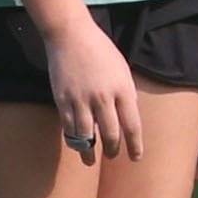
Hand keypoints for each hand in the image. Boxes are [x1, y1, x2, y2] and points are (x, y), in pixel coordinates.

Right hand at [43, 16, 143, 164]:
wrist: (72, 37)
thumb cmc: (102, 52)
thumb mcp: (123, 71)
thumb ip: (126, 95)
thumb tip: (126, 119)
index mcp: (123, 89)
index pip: (132, 125)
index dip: (135, 145)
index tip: (136, 158)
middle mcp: (103, 97)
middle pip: (110, 134)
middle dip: (113, 150)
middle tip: (114, 156)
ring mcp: (81, 100)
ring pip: (86, 135)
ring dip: (89, 151)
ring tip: (91, 160)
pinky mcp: (62, 100)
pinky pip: (68, 127)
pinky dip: (73, 138)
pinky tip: (77, 144)